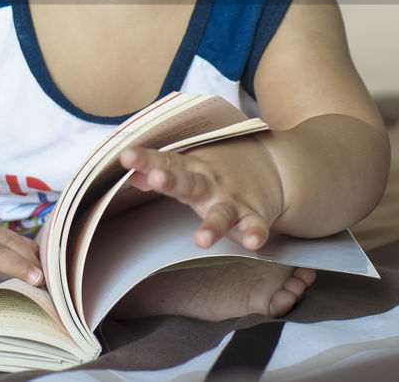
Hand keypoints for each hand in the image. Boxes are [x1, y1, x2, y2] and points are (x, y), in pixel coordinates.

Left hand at [119, 136, 284, 249]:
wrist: (274, 165)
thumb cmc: (219, 169)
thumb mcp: (189, 166)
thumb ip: (160, 172)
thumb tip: (130, 175)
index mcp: (190, 169)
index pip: (164, 162)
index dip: (144, 160)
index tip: (125, 157)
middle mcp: (210, 183)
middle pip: (188, 183)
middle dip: (171, 182)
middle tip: (156, 178)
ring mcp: (233, 200)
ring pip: (221, 214)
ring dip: (212, 226)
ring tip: (202, 239)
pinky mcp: (254, 216)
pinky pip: (255, 227)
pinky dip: (255, 234)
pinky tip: (252, 242)